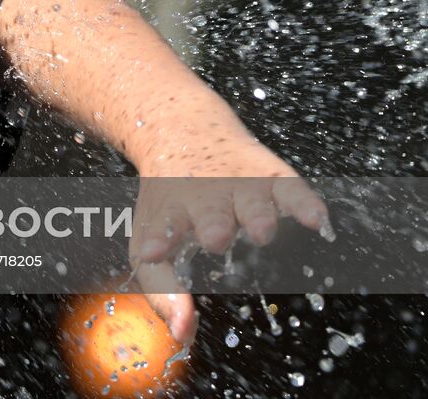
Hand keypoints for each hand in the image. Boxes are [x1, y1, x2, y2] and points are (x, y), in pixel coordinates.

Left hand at [128, 138, 328, 345]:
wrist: (184, 133)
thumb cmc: (169, 203)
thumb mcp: (150, 239)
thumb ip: (162, 290)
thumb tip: (182, 335)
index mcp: (172, 210)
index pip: (163, 226)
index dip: (158, 240)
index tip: (151, 251)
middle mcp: (206, 196)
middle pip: (211, 213)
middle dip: (213, 225)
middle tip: (214, 238)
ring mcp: (240, 185)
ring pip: (253, 201)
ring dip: (256, 215)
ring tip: (260, 231)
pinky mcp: (273, 177)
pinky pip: (293, 189)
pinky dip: (305, 204)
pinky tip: (316, 219)